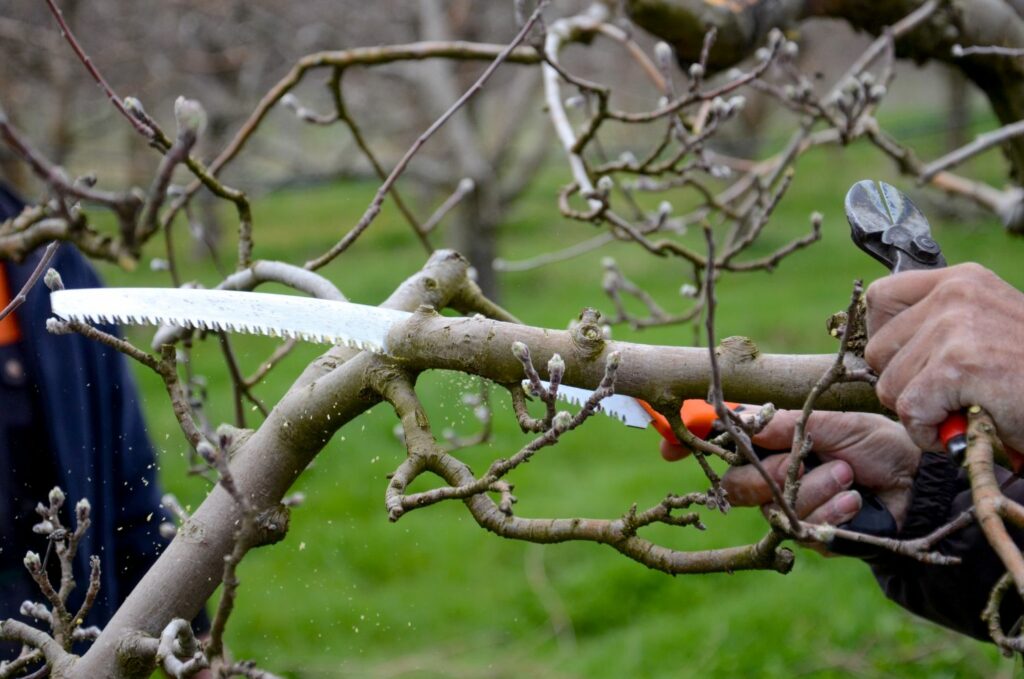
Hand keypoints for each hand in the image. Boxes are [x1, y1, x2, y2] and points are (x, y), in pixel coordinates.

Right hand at [717, 410, 921, 528]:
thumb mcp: (837, 424)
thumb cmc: (878, 446)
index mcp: (775, 451)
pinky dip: (832, 512)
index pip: (735, 458)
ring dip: (816, 489)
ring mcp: (792, 512)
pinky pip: (804, 529)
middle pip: (741, 488)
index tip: (764, 445)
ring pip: (777, 508)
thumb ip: (790, 424)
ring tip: (849, 476)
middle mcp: (776, 483)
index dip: (741, 455)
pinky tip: (854, 501)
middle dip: (777, 474)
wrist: (917, 483)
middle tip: (809, 462)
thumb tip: (744, 419)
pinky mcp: (813, 538)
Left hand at [865, 263, 1023, 451]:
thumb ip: (937, 326)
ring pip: (889, 385)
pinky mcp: (958, 365)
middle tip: (947, 395)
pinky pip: (909, 410)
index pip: (880, 298)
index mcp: (961, 280)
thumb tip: (875, 351)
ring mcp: (955, 327)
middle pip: (877, 350)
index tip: (910, 362)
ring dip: (920, 411)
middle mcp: (955, 294)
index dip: (885, 339)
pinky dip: (929, 432)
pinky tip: (962, 424)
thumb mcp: (986, 328)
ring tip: (963, 408)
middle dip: (903, 384)